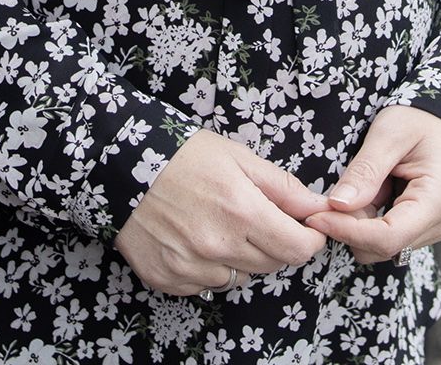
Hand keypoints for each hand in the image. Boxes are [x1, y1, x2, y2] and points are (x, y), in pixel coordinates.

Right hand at [115, 130, 327, 295]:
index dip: (309, 239)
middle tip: (258, 220)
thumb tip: (319, 206)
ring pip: (240, 278)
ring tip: (221, 227)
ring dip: (241, 258)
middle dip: (275, 244)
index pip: (297, 248)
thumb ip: (283, 186)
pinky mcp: (167, 279)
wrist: (121, 167)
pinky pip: (206, 285)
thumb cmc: (182, 156)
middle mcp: (218, 245)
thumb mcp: (238, 157)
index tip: (305, 229)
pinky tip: (195, 241)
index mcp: (241, 211)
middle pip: (272, 265)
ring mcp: (190, 266)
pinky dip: (208, 268)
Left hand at [302, 106, 440, 263]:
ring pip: (382, 247)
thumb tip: (338, 205)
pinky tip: (368, 196)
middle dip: (349, 228)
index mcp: (438, 199)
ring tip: (356, 189)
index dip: (348, 232)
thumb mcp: (389, 134)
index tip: (315, 218)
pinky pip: (387, 239)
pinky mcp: (423, 229)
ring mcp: (434, 229)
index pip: (389, 236)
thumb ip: (365, 171)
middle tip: (328, 199)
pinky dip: (368, 223)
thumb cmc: (418, 121)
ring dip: (358, 226)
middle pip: (383, 247)